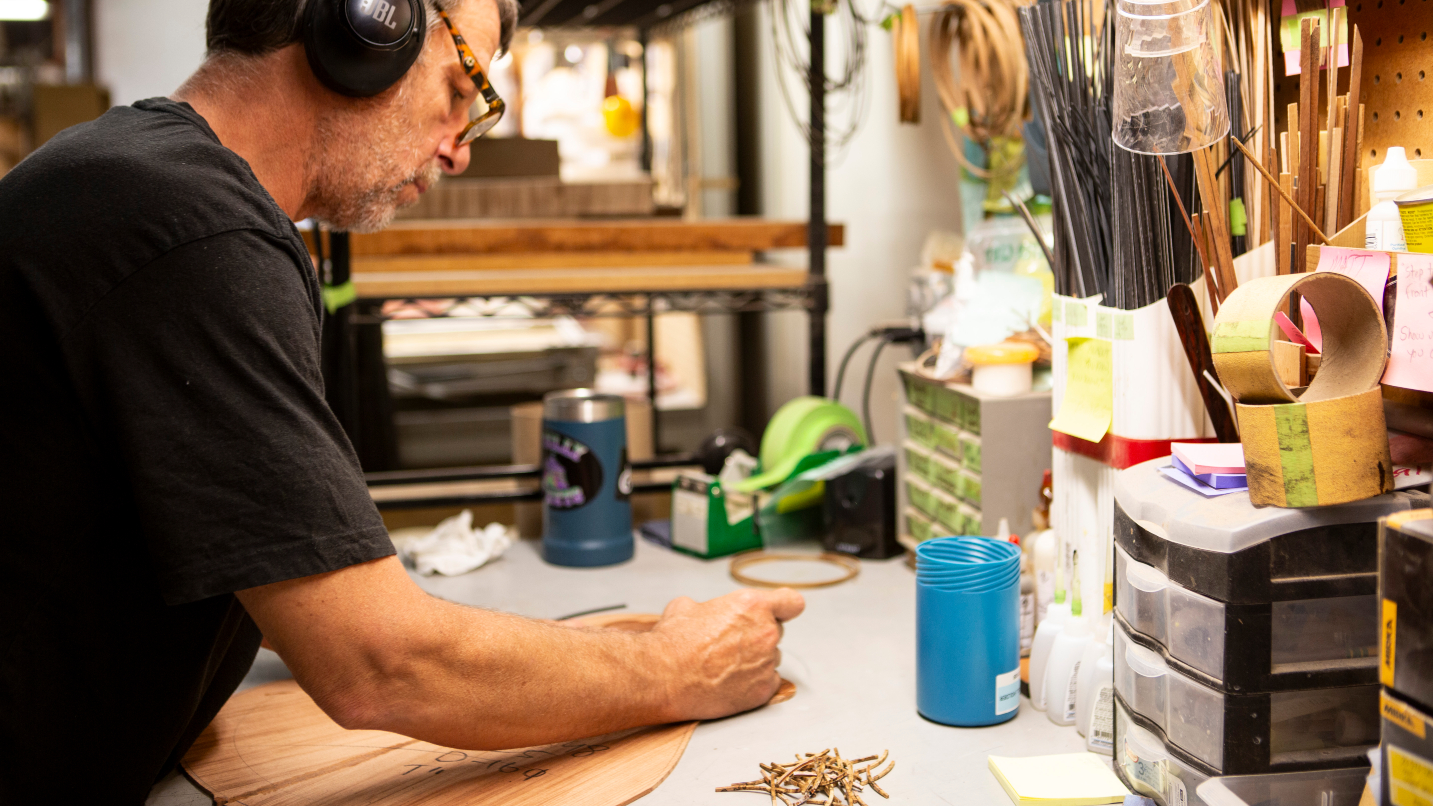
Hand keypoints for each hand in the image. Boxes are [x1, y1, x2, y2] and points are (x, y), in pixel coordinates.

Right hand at [645, 588, 804, 720]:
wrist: (661, 677)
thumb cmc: (672, 643)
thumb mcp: (686, 606)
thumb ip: (711, 606)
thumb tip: (706, 611)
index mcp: (752, 605)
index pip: (792, 602)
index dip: (785, 607)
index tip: (782, 612)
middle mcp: (765, 632)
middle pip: (776, 631)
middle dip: (757, 636)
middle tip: (730, 645)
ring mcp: (766, 663)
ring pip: (771, 658)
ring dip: (755, 660)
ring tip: (724, 666)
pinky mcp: (763, 690)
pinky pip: (769, 682)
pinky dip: (754, 683)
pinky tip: (731, 682)